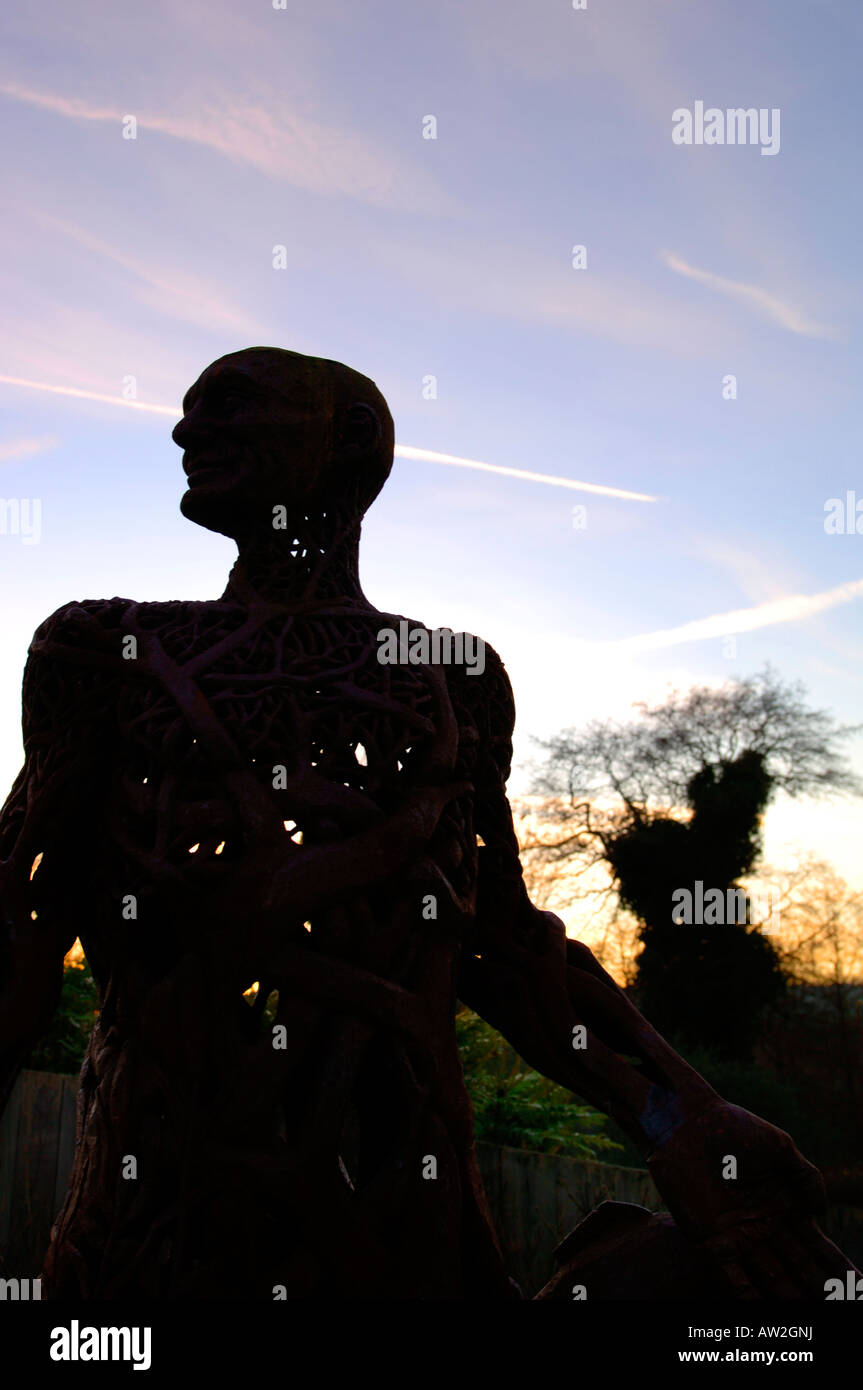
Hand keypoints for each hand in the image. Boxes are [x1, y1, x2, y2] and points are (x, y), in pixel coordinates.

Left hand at [647, 1098, 856, 1297]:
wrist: (689, 1124)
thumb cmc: (733, 1128)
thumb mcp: (779, 1148)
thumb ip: (806, 1177)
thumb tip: (820, 1213)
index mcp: (784, 1208)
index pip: (817, 1247)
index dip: (838, 1268)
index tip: (857, 1284)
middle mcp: (765, 1229)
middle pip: (799, 1269)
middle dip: (819, 1289)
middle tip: (839, 1306)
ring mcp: (738, 1238)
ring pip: (771, 1279)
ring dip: (789, 1298)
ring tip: (809, 1313)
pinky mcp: (710, 1241)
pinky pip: (731, 1278)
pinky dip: (747, 1296)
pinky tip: (761, 1309)